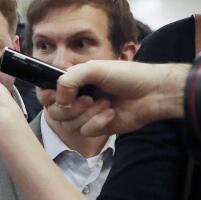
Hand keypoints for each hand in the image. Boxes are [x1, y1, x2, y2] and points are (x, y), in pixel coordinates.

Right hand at [48, 61, 189, 136]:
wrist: (152, 92)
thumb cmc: (127, 76)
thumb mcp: (94, 68)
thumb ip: (69, 79)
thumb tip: (59, 100)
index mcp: (75, 82)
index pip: (48, 93)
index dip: (48, 96)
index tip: (55, 96)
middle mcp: (78, 98)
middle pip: (56, 112)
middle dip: (71, 107)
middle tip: (88, 99)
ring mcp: (87, 114)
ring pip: (69, 124)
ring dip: (87, 114)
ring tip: (105, 103)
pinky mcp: (98, 128)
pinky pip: (85, 131)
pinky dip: (98, 122)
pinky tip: (111, 113)